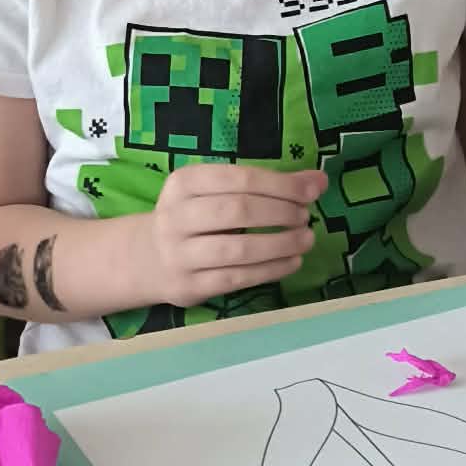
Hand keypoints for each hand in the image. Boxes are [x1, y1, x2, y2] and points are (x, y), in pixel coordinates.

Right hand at [147, 164, 326, 307]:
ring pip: (238, 249)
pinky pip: (237, 278)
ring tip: (306, 239)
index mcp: (183, 183)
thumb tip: (318, 182)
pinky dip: (271, 270)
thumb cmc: (194, 218)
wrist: (148, 259)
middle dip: (280, 213)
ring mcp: (180, 254)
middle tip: (305, 217)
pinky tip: (292, 262)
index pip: (238, 179)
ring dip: (280, 244)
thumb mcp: (219, 193)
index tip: (311, 192)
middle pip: (237, 211)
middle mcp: (176, 217)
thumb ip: (267, 185)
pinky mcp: (189, 286)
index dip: (279, 185)